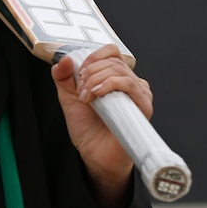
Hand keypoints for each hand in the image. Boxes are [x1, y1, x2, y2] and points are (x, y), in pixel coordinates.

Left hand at [50, 44, 153, 207]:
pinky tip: (95, 96)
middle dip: (90, 72)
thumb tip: (63, 58)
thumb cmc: (88, 129)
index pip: (111, 52)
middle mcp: (131, 83)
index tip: (79, 72)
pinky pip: (129, 85)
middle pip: (113, 60)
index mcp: (116, 77)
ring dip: (96, 80)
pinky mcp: (143, 106)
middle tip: (81, 91)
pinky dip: (108, 85)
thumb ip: (63, 77)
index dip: (93, 57)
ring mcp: (139, 94)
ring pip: (119, 70)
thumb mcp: (69, 97)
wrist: (95, 155)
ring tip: (86, 97)